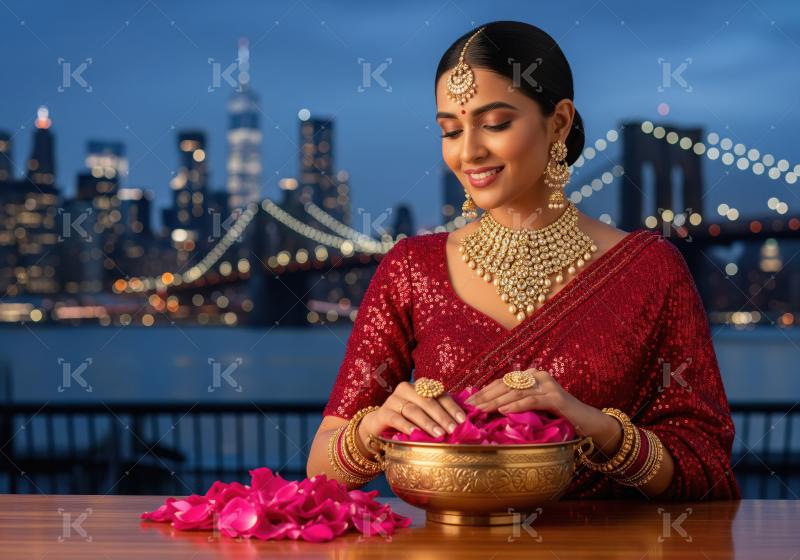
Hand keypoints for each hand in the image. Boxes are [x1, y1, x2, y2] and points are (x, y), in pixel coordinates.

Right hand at [359, 380, 466, 448]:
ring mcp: (393, 400)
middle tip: (453, 430)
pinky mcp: (383, 412)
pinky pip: (396, 418)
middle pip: (428, 401)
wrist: (379, 427)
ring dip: (428, 423)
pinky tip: (415, 434)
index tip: (463, 421)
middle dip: (442, 417)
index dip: (452, 407)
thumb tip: (464, 425)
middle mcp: (407, 389)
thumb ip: (440, 416)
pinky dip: (406, 426)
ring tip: (439, 435)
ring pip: (413, 410)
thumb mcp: (425, 416)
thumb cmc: (407, 421)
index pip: (440, 395)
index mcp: (420, 387)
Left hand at [463, 368, 622, 451]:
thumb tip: (489, 410)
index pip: (503, 381)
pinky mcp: (556, 397)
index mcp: (531, 376)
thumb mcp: (534, 409)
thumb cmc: (559, 418)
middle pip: (506, 385)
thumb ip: (516, 404)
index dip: (485, 390)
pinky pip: (532, 400)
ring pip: (516, 392)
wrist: (588, 422)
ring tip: (481, 410)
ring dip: (496, 401)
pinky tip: (503, 410)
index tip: (469, 401)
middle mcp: (539, 376)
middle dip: (486, 396)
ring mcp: (548, 385)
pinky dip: (516, 405)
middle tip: (470, 406)